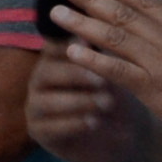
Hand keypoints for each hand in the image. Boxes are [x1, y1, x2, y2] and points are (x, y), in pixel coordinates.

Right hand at [25, 35, 161, 161]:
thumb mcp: (112, 71)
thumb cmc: (116, 94)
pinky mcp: (39, 132)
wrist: (124, 134)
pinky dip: (73, 124)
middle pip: (46, 73)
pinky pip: (49, 127)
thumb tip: (98, 28)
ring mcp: (36, 107)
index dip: (70, 46)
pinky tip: (94, 122)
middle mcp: (40, 81)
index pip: (53, 48)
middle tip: (102, 80)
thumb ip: (101, 53)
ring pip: (46, 101)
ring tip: (106, 103)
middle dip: (74, 75)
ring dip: (78, 101)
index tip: (91, 46)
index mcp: (55, 61)